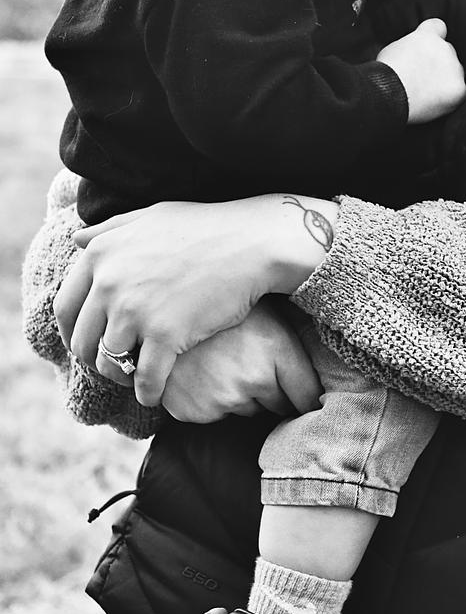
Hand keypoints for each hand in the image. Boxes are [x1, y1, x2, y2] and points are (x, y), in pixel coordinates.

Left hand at [55, 195, 333, 404]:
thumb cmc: (205, 227)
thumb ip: (109, 229)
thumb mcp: (150, 216)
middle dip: (93, 359)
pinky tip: (154, 396)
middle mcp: (109, 283)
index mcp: (100, 255)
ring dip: (120, 377)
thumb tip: (78, 240)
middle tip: (113, 366)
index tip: (88, 343)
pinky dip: (147, 393)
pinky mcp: (165, 335)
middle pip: (82, 340)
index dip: (73, 332)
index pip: (65, 307)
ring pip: (109, 363)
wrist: (251, 242)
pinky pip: (145, 379)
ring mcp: (135, 311)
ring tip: (135, 379)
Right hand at [162, 302, 321, 422]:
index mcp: (276, 352)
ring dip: (241, 395)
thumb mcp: (270, 315)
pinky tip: (203, 373)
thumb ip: (300, 349)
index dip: (310, 398)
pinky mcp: (191, 410)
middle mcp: (252, 379)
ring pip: (247, 411)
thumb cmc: (226, 305)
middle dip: (273, 391)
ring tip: (224, 361)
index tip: (308, 398)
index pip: (308, 397)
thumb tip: (324, 389)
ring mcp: (220, 397)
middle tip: (252, 360)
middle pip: (280, 407)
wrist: (165, 300)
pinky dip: (211, 401)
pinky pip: (215, 416)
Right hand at [377, 17, 465, 124]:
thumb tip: (414, 54)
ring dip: (443, 81)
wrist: (389, 95)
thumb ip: (410, 47)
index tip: (428, 47)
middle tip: (421, 79)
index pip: (438, 26)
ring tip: (422, 94)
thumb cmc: (384, 76)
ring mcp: (454, 68)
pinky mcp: (459, 89)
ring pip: (454, 73)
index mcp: (427, 36)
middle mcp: (445, 48)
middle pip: (447, 52)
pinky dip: (449, 99)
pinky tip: (432, 103)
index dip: (434, 36)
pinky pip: (459, 93)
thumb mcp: (392, 50)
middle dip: (438, 63)